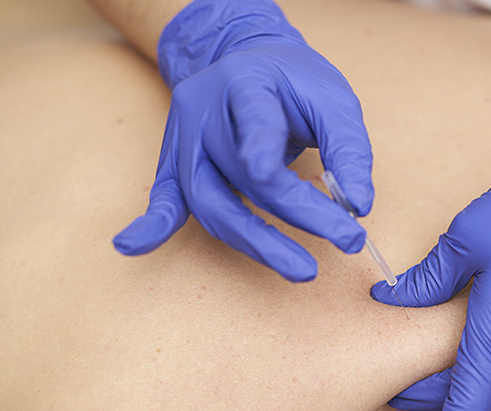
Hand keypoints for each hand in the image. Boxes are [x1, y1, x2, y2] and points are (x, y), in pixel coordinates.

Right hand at [112, 0, 373, 281]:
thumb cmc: (292, 83)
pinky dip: (151, 226)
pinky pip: (163, 197)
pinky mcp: (174, 163)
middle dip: (296, 213)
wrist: (245, 61)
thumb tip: (359, 206)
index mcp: (246, 81)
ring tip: (301, 269)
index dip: (265, 148)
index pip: (256, 118)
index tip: (284, 177)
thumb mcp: (331, 98)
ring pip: (207, 198)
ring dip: (253, 240)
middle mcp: (206, 110)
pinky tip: (132, 246)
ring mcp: (184, 139)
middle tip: (347, 238)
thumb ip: (348, 147)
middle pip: (242, 173)